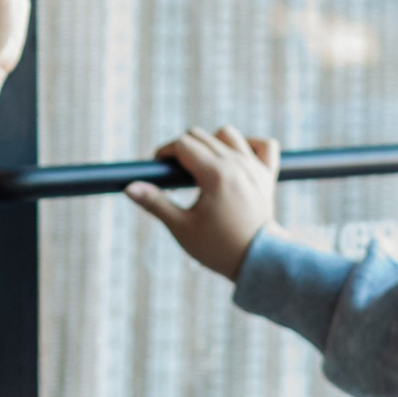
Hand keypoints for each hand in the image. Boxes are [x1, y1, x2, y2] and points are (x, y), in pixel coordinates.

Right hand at [124, 127, 279, 280]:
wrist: (258, 261)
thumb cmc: (218, 248)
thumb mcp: (181, 227)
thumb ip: (155, 203)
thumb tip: (129, 187)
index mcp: (215, 174)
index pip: (183, 144)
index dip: (165, 153)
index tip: (160, 170)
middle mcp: (236, 163)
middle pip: (201, 136)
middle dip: (183, 150)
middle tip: (178, 178)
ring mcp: (254, 167)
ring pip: (228, 134)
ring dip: (212, 144)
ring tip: (204, 169)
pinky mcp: (268, 175)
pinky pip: (264, 145)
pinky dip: (249, 145)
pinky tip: (236, 159)